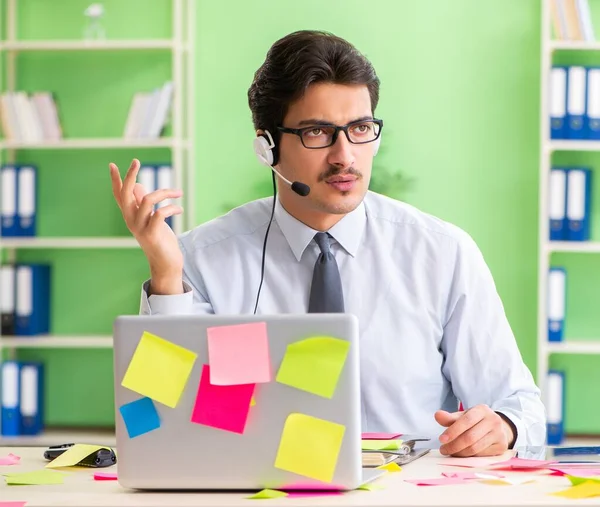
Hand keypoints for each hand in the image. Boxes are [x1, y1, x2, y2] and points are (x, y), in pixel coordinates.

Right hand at [109, 159, 183, 282]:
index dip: (115, 180)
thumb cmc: (160, 239)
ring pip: (148, 200)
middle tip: (136, 161)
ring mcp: (140, 228)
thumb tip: (139, 186)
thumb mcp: (151, 219)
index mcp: (130, 215)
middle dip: (130, 176)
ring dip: (165, 193)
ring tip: (178, 192)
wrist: (166, 263)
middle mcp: (131, 220)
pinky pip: (160, 213)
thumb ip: (143, 204)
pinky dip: (172, 207)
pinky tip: (180, 209)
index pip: (119, 195)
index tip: (112, 165)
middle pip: (126, 194)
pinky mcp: (152, 234)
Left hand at [434, 404, 514, 456]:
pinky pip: (481, 455)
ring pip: (475, 448)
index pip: (466, 420)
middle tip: (443, 449)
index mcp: (482, 410)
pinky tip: (461, 455)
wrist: (498, 427)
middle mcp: (493, 421)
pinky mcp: (501, 447)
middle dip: (454, 445)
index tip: (441, 439)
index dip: (453, 431)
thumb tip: (437, 415)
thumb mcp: (464, 416)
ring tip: (450, 452)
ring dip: (459, 453)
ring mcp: (499, 434)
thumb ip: (450, 418)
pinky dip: (469, 456)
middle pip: (470, 437)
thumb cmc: (476, 421)